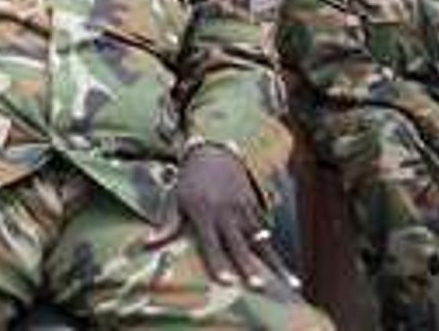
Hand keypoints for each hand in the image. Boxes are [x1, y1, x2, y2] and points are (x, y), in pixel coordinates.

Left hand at [150, 145, 296, 290]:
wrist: (213, 152)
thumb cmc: (189, 179)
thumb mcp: (175, 198)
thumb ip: (167, 223)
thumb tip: (147, 244)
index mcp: (204, 213)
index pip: (212, 243)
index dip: (218, 262)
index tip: (226, 282)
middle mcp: (226, 212)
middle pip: (240, 244)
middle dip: (250, 266)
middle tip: (260, 286)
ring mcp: (244, 208)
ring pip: (261, 239)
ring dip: (276, 262)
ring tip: (291, 283)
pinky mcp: (255, 204)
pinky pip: (266, 228)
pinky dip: (274, 247)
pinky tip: (286, 269)